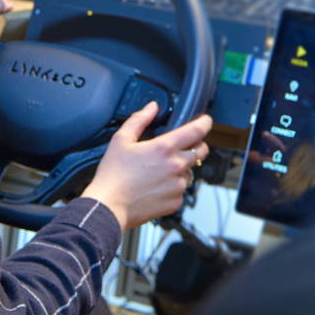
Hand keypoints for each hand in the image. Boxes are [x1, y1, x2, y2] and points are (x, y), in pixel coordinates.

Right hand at [82, 101, 213, 230]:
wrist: (109, 207)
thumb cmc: (113, 175)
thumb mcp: (121, 140)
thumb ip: (139, 119)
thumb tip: (152, 108)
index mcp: (164, 148)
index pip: (197, 131)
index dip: (205, 122)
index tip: (205, 121)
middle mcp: (176, 166)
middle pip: (201, 151)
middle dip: (196, 145)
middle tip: (182, 146)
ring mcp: (178, 185)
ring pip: (191, 171)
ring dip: (182, 168)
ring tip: (160, 171)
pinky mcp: (176, 201)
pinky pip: (182, 190)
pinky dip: (174, 186)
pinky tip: (157, 186)